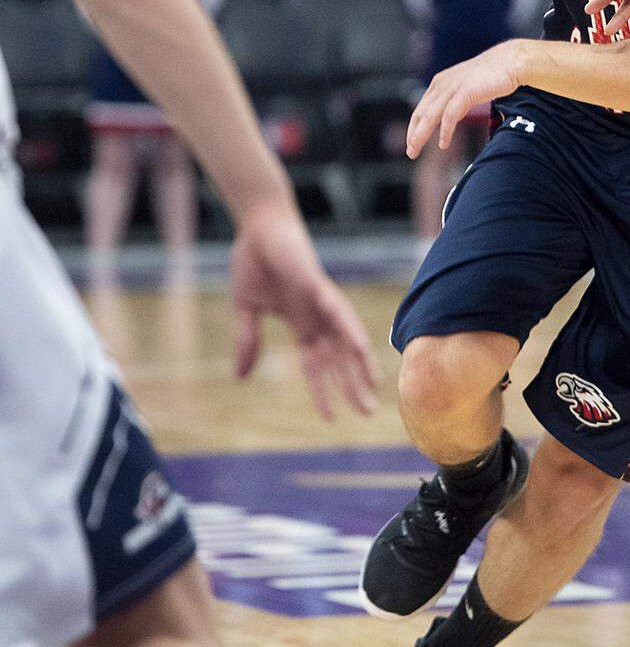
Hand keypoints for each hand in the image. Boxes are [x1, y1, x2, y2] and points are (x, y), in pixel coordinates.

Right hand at [230, 202, 376, 420]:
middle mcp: (317, 318)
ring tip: (372, 389)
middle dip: (352, 386)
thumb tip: (240, 377)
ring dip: (359, 364)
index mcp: (302, 325)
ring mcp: (321, 302)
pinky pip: (338, 311)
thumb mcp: (247, 310)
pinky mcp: (318, 284)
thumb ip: (248, 342)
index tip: (331, 418)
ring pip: (346, 339)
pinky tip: (360, 349)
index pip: (316, 366)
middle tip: (368, 413)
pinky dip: (349, 329)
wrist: (259, 227)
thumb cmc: (255, 262)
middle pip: (339, 360)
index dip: (324, 391)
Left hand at [406, 42, 523, 157]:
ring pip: (430, 116)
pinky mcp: (466, 92)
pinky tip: (443, 144)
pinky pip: (450, 115)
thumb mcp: (467, 88)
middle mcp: (442, 84)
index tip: (412, 142)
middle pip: (421, 114)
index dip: (414, 127)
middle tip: (411, 152)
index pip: (420, 109)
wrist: (511, 61)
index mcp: (440, 82)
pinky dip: (445, 131)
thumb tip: (450, 119)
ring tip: (416, 150)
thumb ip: (456, 102)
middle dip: (413, 134)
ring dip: (421, 135)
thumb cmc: (492, 75)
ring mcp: (453, 87)